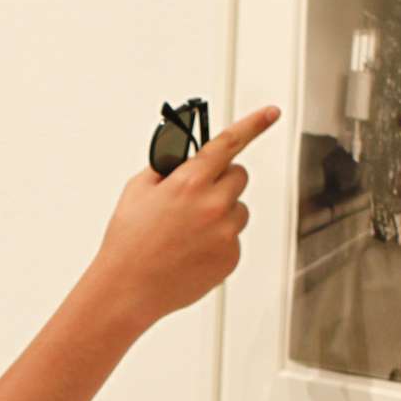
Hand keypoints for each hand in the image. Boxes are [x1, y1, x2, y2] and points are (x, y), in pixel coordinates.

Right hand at [87, 104, 280, 329]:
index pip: (229, 143)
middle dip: (221, 180)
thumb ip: (168, 169)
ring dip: (220, 212)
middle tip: (196, 196)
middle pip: (238, 176)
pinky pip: (233, 238)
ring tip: (188, 231)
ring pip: (238, 209)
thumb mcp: (138, 190)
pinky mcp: (231, 257)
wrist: (129, 288)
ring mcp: (226, 233)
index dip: (254, 124)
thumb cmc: (129, 242)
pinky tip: (191, 249)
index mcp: (190, 182)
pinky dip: (217, 240)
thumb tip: (184, 162)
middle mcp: (214, 205)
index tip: (271, 113)